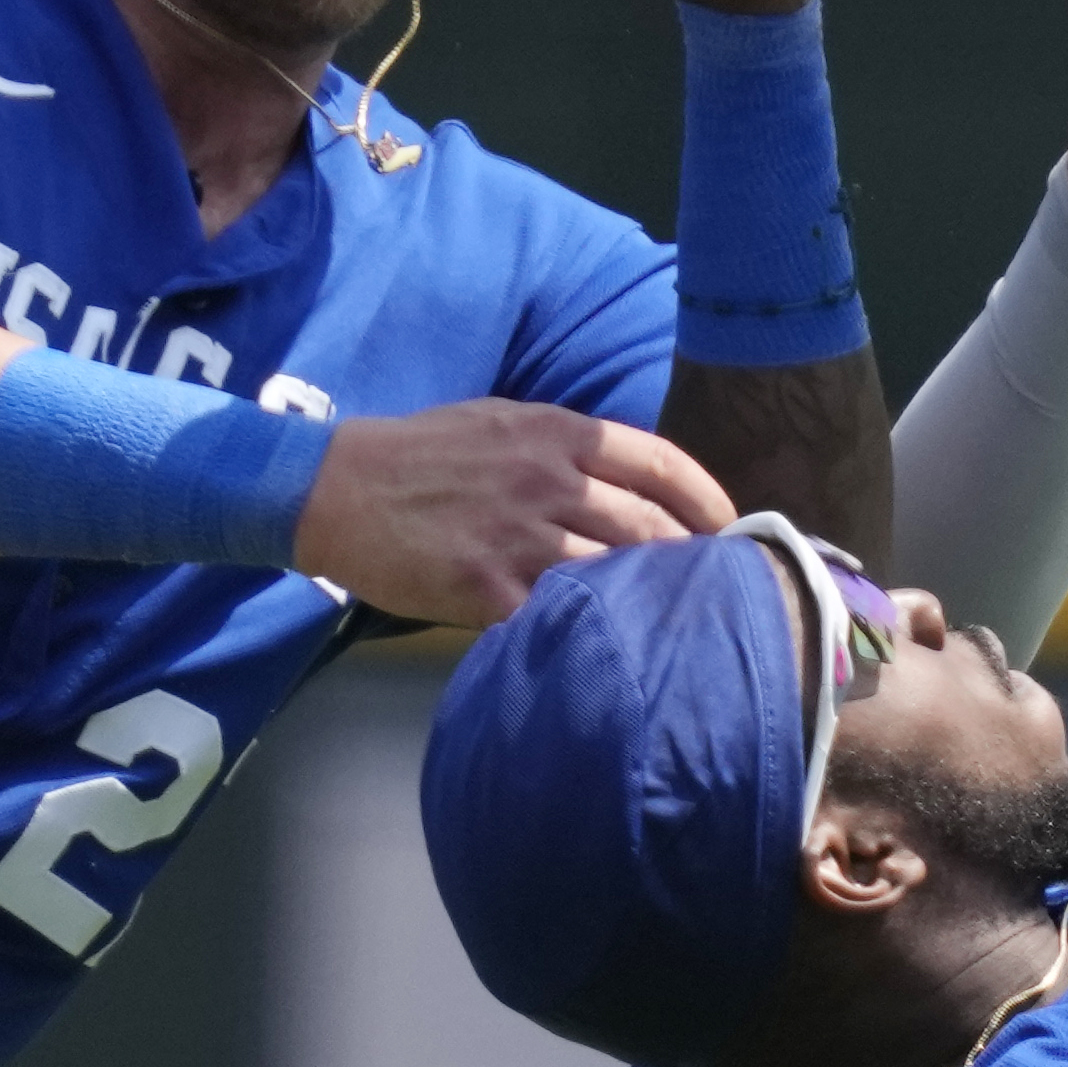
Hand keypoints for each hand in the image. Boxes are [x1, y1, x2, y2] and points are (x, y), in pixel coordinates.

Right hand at [295, 398, 738, 625]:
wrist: (337, 490)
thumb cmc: (422, 452)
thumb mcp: (501, 419)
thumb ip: (565, 443)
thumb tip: (630, 475)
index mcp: (555, 434)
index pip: (660, 463)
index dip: (707, 499)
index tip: (730, 527)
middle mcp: (547, 481)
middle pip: (652, 526)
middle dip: (694, 560)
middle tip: (716, 587)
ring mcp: (519, 537)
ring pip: (616, 574)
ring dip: (651, 602)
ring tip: (674, 624)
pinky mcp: (488, 589)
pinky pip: (557, 616)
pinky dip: (588, 632)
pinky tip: (607, 647)